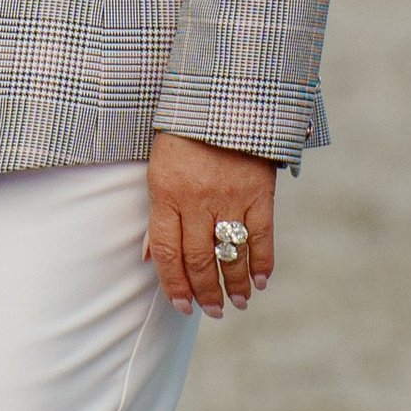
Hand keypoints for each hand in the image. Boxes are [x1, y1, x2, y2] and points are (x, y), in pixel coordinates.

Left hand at [147, 131, 275, 316]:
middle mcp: (196, 200)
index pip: (166, 252)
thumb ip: (158, 214)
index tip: (181, 306)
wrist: (222, 99)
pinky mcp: (259, 192)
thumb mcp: (158, 170)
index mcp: (166, 194)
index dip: (173, 284)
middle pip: (198, 259)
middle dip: (204, 292)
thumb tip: (149, 258)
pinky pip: (262, 236)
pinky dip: (262, 263)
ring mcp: (230, 197)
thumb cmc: (182, 136)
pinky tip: (259, 282)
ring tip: (235, 304)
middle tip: (211, 311)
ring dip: (233, 285)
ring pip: (230, 254)